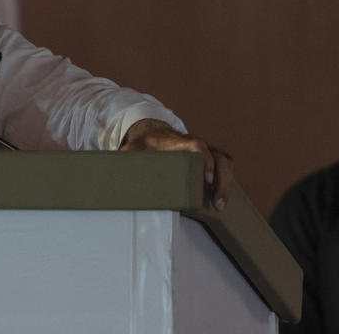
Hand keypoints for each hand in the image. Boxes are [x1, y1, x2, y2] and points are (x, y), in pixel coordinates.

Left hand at [119, 119, 233, 210]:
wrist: (151, 133)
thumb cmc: (142, 144)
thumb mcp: (131, 150)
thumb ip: (125, 160)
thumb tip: (111, 178)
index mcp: (176, 141)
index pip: (197, 145)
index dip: (204, 160)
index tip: (205, 179)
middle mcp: (195, 143)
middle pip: (218, 156)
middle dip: (221, 179)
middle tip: (216, 203)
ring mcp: (206, 149)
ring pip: (225, 161)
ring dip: (226, 183)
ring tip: (219, 205)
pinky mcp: (210, 156)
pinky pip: (225, 166)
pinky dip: (226, 181)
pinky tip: (220, 199)